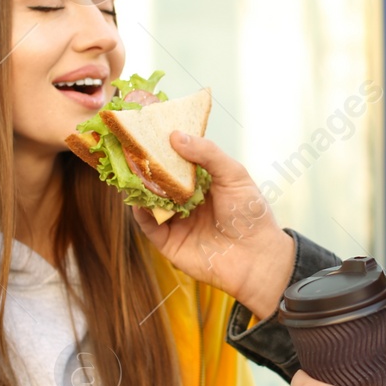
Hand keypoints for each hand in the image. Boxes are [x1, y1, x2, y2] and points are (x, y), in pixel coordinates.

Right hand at [132, 131, 295, 319]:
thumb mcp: (234, 175)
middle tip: (129, 146)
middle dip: (145, 165)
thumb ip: (207, 154)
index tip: (147, 128)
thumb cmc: (251, 214)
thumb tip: (175, 136)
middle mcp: (185, 199)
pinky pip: (148, 225)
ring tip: (129, 170)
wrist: (256, 257)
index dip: (163, 145)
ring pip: (149, 200)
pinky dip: (140, 212)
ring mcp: (175, 219)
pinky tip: (138, 201)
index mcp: (202, 181)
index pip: (177, 159)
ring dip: (138, 187)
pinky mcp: (168, 241)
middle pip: (159, 179)